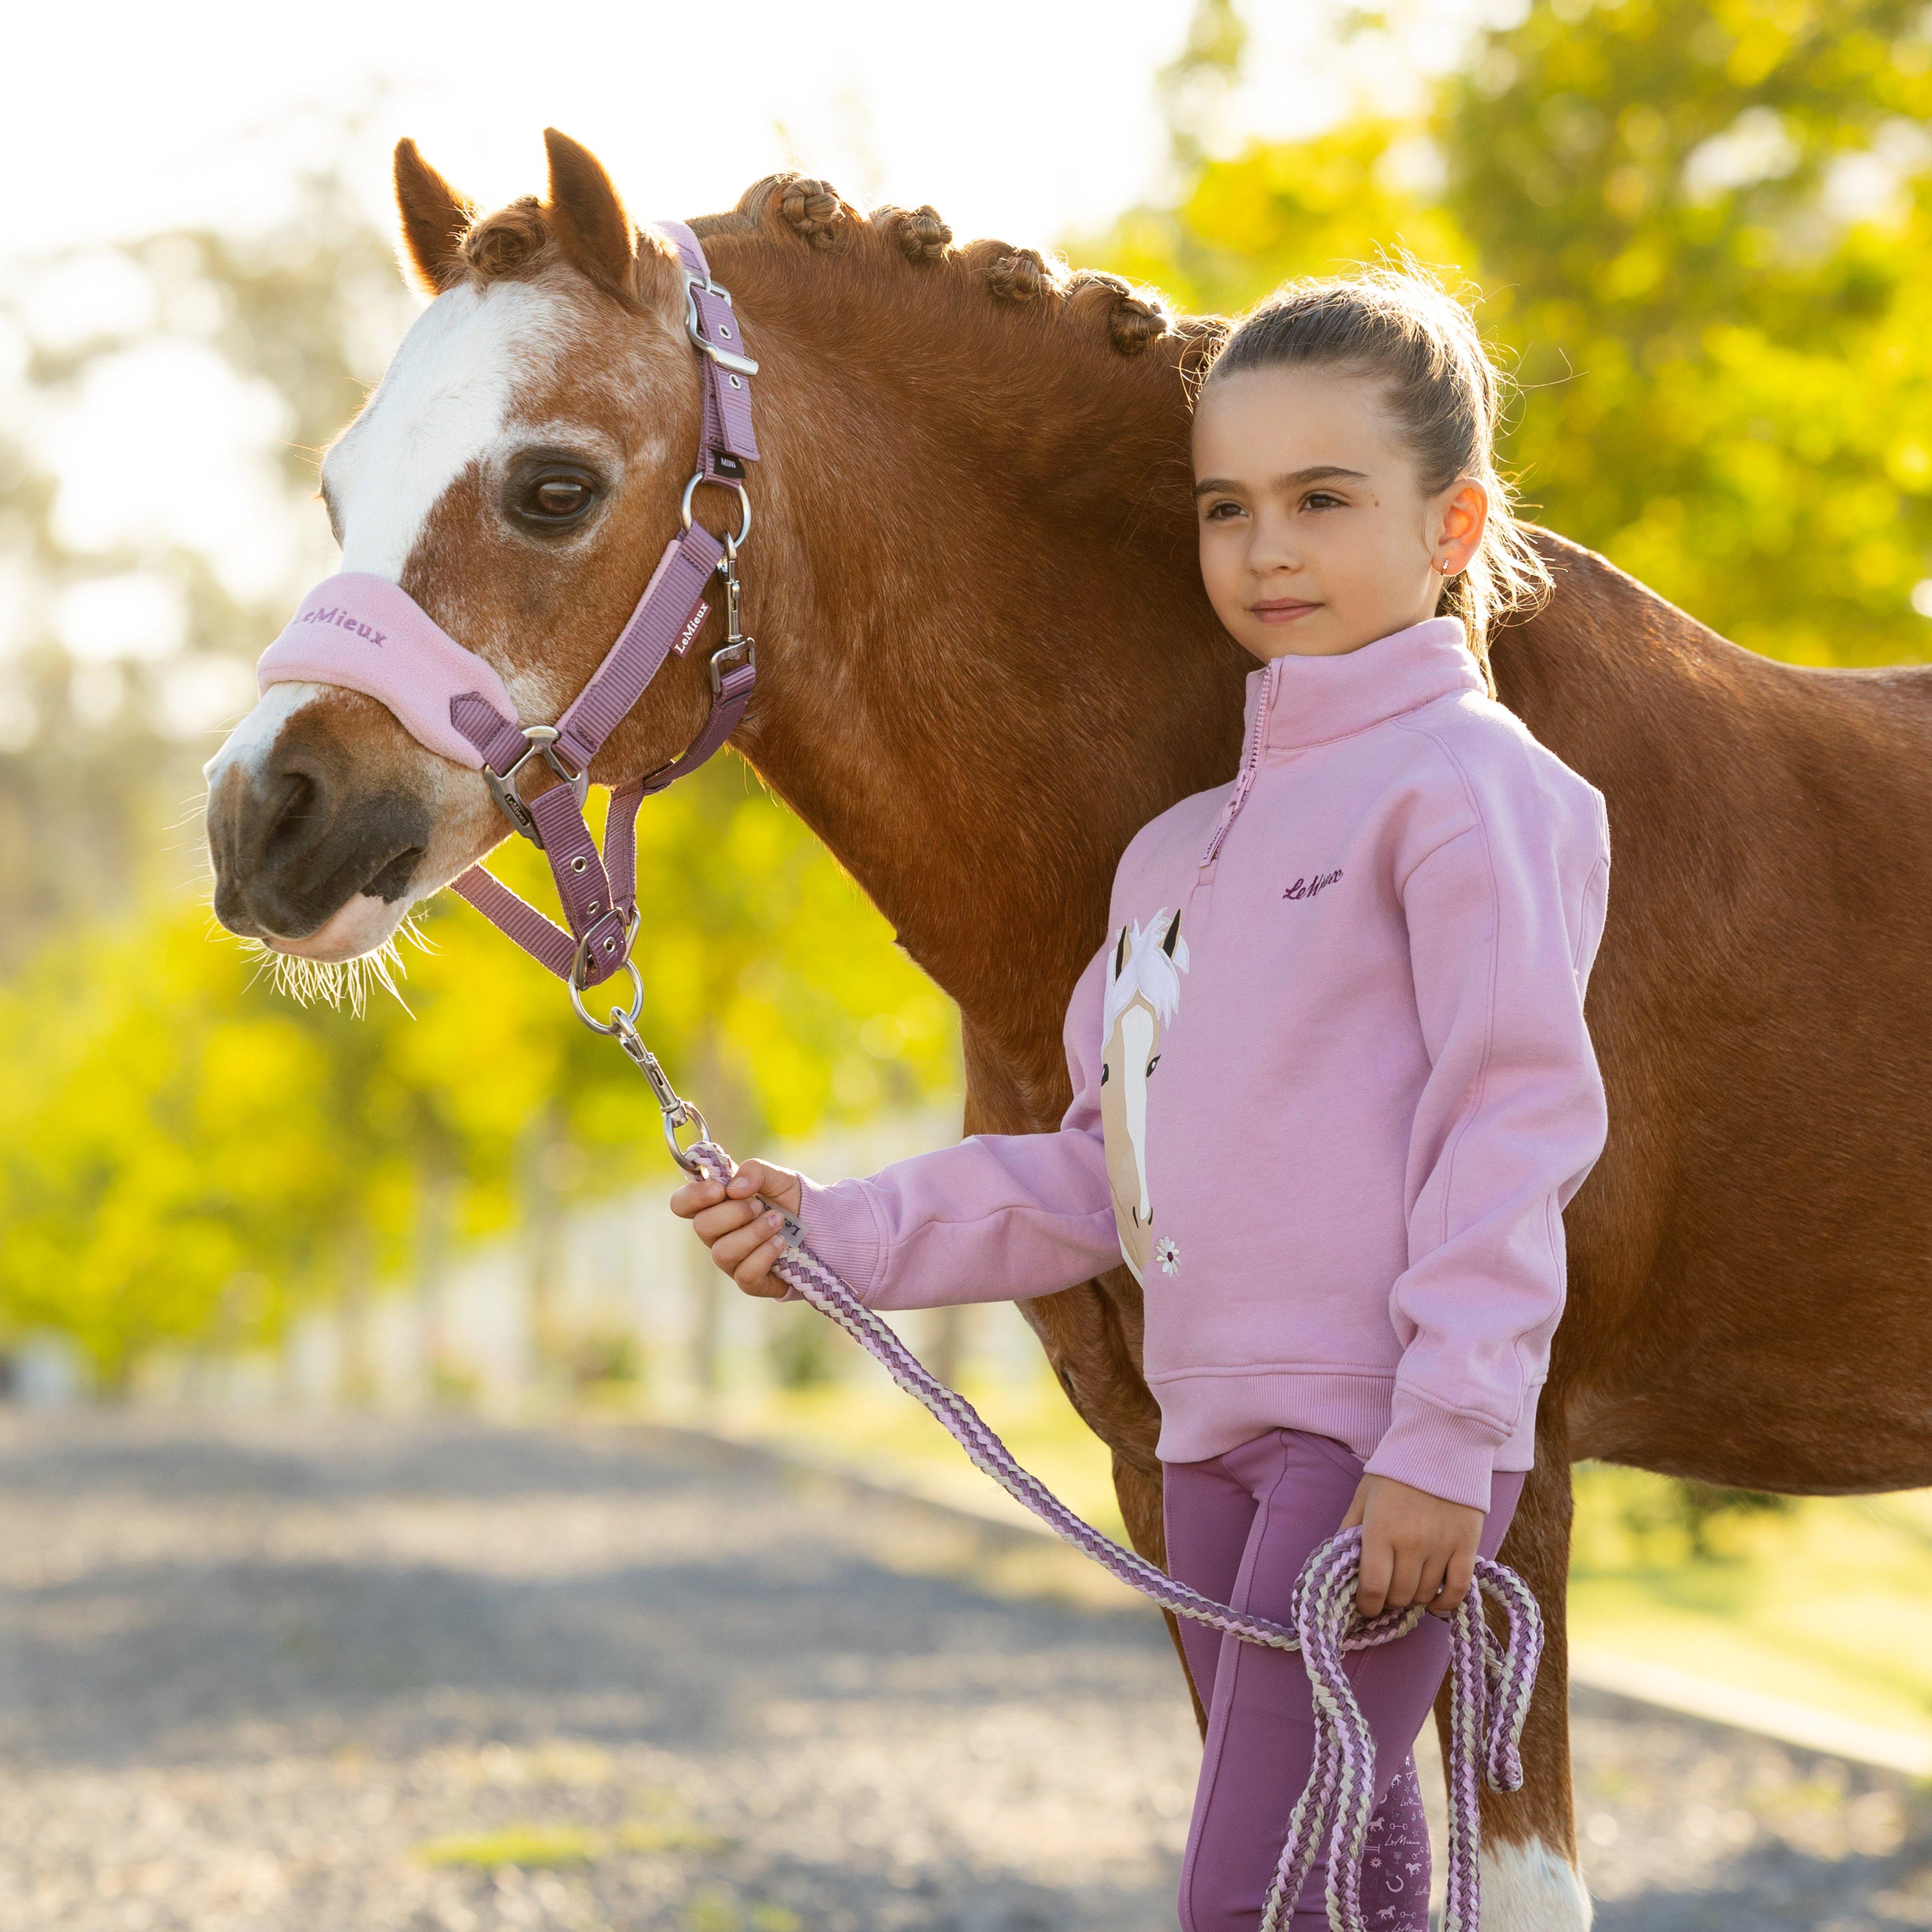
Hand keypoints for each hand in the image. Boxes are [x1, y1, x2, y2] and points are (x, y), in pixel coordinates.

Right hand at [669, 1158, 803, 1297]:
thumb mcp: (778, 1177)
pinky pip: (745, 1274)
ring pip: (722, 1252)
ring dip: (753, 1233)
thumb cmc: (790, 1200)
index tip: (721, 1190)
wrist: (820, 1228)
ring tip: (778, 1222)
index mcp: (715, 1205)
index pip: (681, 1203)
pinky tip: (780, 1243)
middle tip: (759, 1205)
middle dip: (734, 1213)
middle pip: (701, 1227)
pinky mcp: (749, 1281)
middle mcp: (717, 1234)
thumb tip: (735, 1189)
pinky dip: (765, 1255)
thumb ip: (755, 1171)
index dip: (694, 1196)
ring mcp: (731, 1260)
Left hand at [1340, 1474, 1484, 1619]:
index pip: (1373, 1588)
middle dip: (1389, 1601)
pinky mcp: (1467, 1545)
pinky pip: (1458, 1589)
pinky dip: (1446, 1603)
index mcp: (1380, 1530)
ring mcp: (1441, 1546)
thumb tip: (1339, 1564)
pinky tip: (1436, 1602)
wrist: (1441, 1443)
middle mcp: (1411, 1543)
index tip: (1365, 1607)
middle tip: (1386, 1593)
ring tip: (1408, 1588)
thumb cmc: (1395, 1471)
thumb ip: (1349, 1530)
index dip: (1367, 1606)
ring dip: (1414, 1598)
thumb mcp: (1363, 1496)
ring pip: (1426, 1594)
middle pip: (1400, 1595)